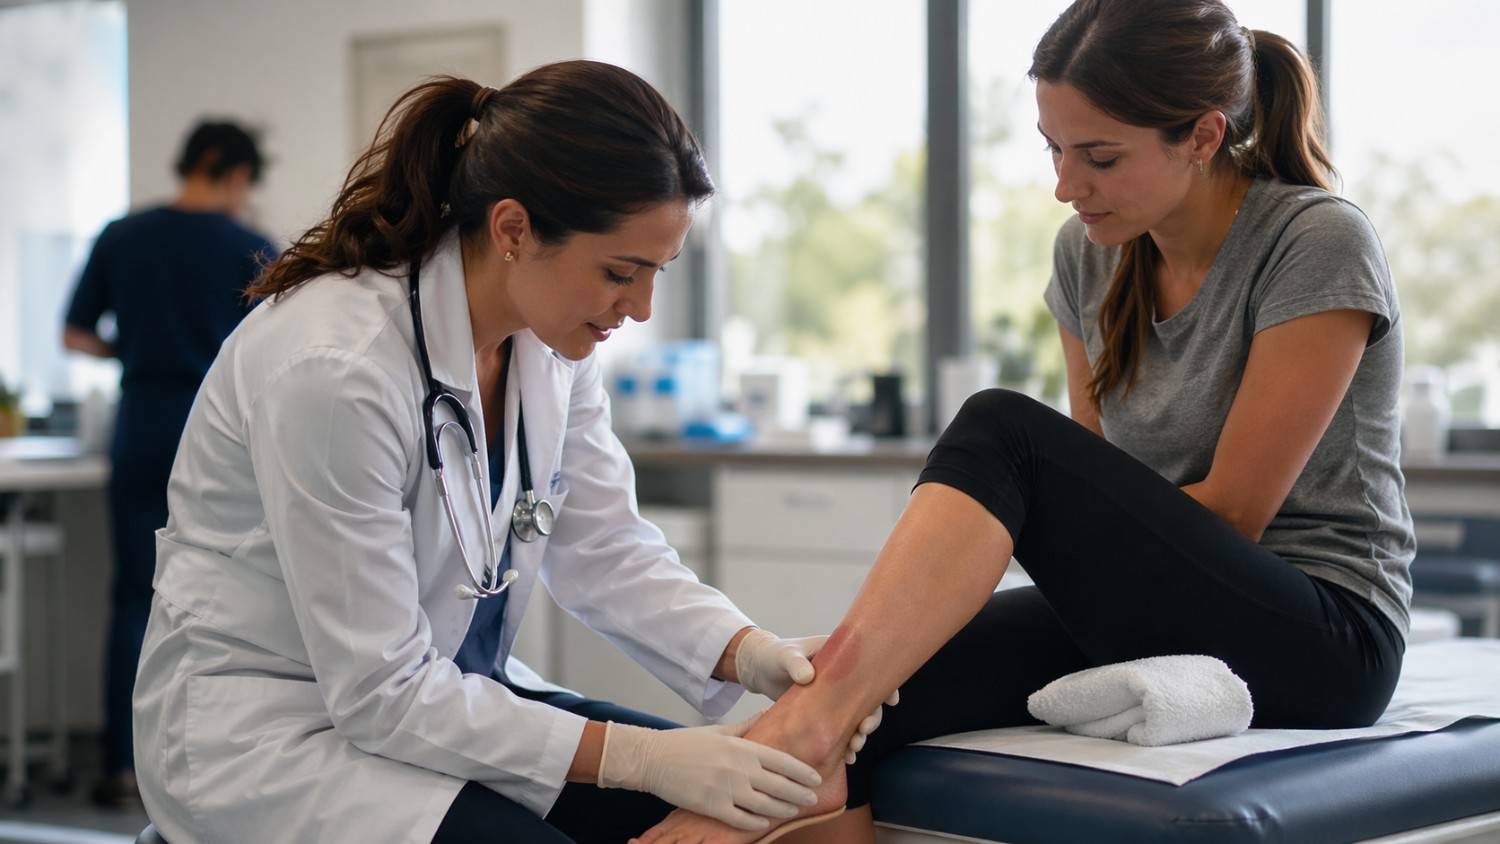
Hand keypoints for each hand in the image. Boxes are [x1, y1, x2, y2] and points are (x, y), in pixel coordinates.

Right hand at [597, 718, 820, 831]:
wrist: (653, 758)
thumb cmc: (686, 743)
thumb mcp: (720, 730)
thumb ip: (747, 726)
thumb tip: (768, 712)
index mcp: (742, 747)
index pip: (783, 761)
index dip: (802, 772)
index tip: (815, 778)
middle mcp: (738, 769)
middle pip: (779, 786)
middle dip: (799, 794)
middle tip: (812, 798)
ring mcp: (726, 790)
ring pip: (765, 805)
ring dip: (783, 809)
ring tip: (794, 810)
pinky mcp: (712, 807)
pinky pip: (742, 819)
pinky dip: (757, 822)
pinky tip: (765, 822)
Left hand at [733, 628, 899, 762]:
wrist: (760, 670)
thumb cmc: (775, 655)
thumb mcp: (785, 656)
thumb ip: (796, 663)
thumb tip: (807, 676)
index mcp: (841, 659)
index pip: (871, 671)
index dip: (886, 685)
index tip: (892, 701)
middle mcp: (843, 679)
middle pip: (868, 700)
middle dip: (872, 718)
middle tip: (863, 731)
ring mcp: (835, 698)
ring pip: (857, 718)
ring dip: (860, 735)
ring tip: (854, 749)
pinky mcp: (824, 714)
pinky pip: (842, 729)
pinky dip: (846, 743)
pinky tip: (846, 758)